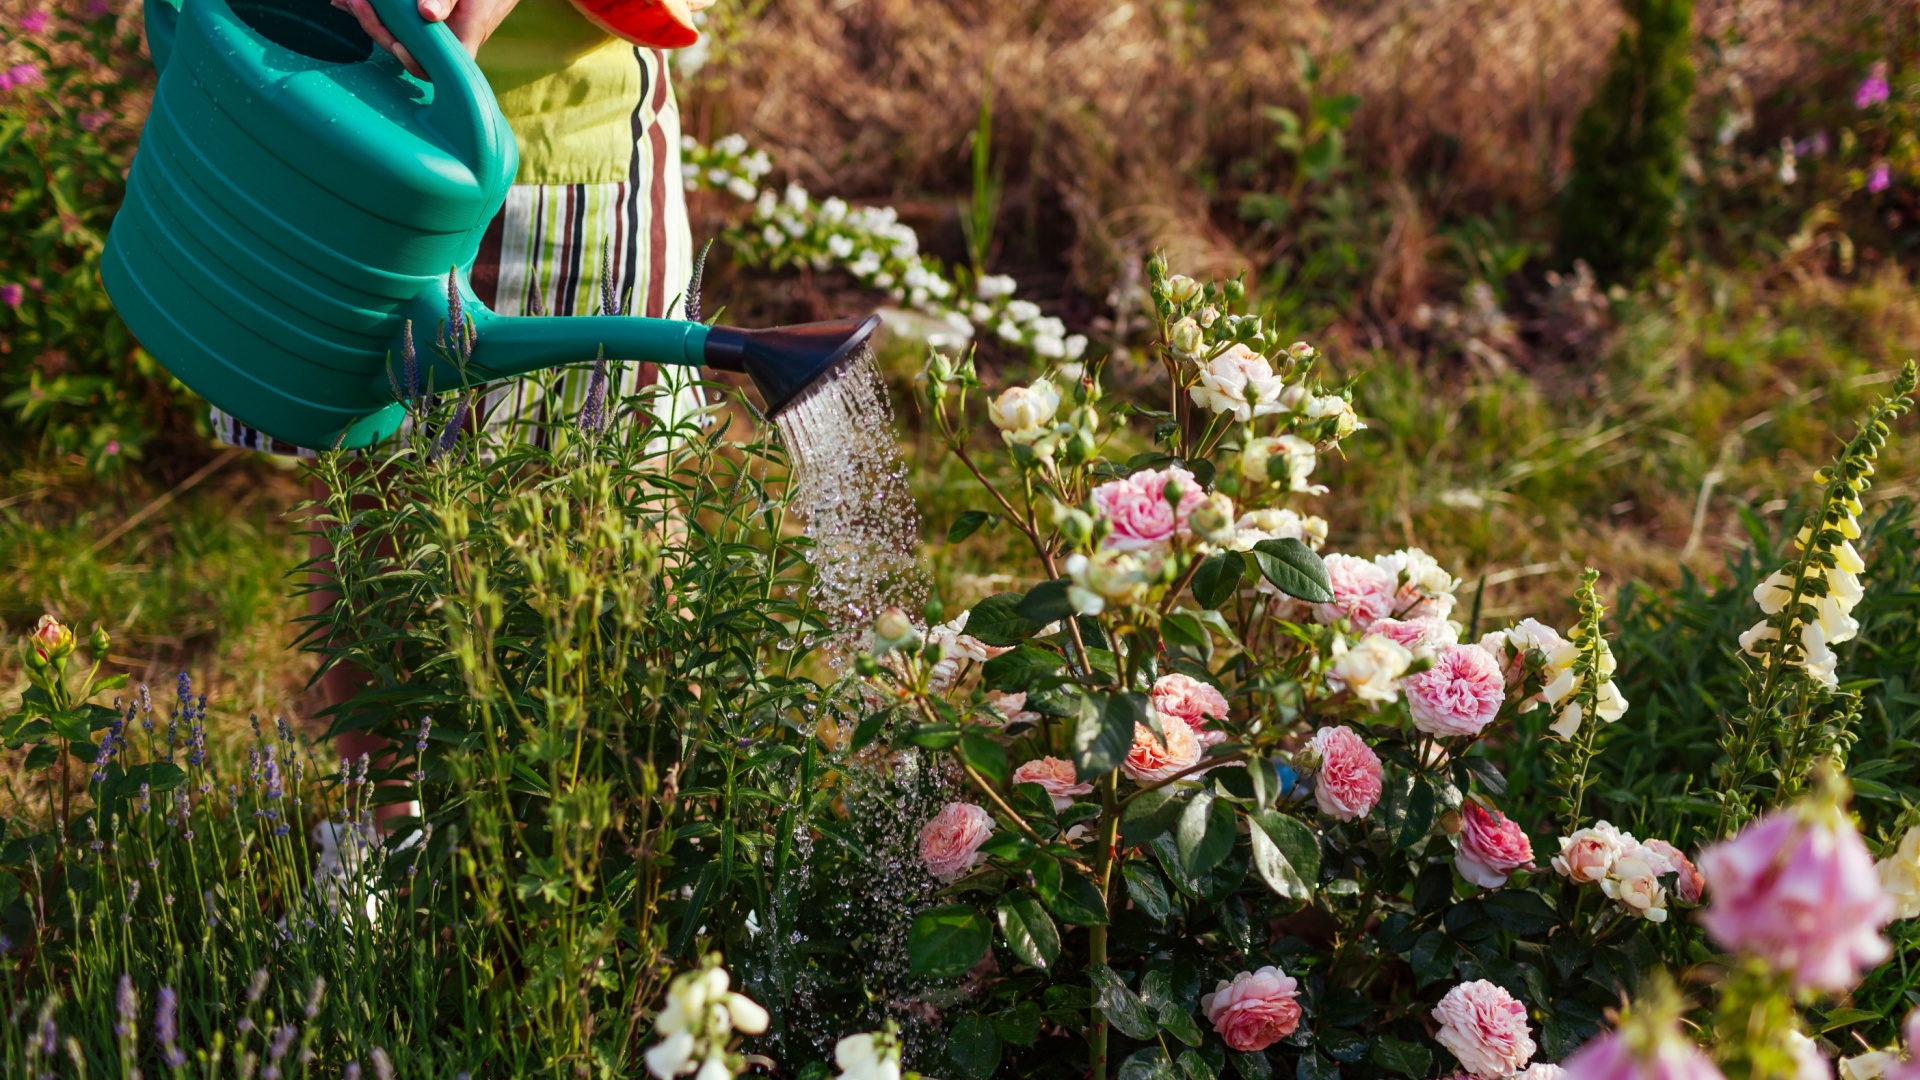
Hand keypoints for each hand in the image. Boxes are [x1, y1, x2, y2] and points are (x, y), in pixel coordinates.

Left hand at [332, 0, 522, 79]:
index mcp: (462, 43)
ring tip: (350, 1)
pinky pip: (398, 25)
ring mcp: (433, 38)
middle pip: (405, 49)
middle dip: (376, 28)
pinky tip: (355, 4)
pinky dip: (377, 13)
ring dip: (370, 19)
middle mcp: (444, 46)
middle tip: (357, 2)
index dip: (412, 62)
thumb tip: (428, 13)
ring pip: (397, 36)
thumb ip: (449, 0)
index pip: (435, 68)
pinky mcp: (424, 27)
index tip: (398, 45)